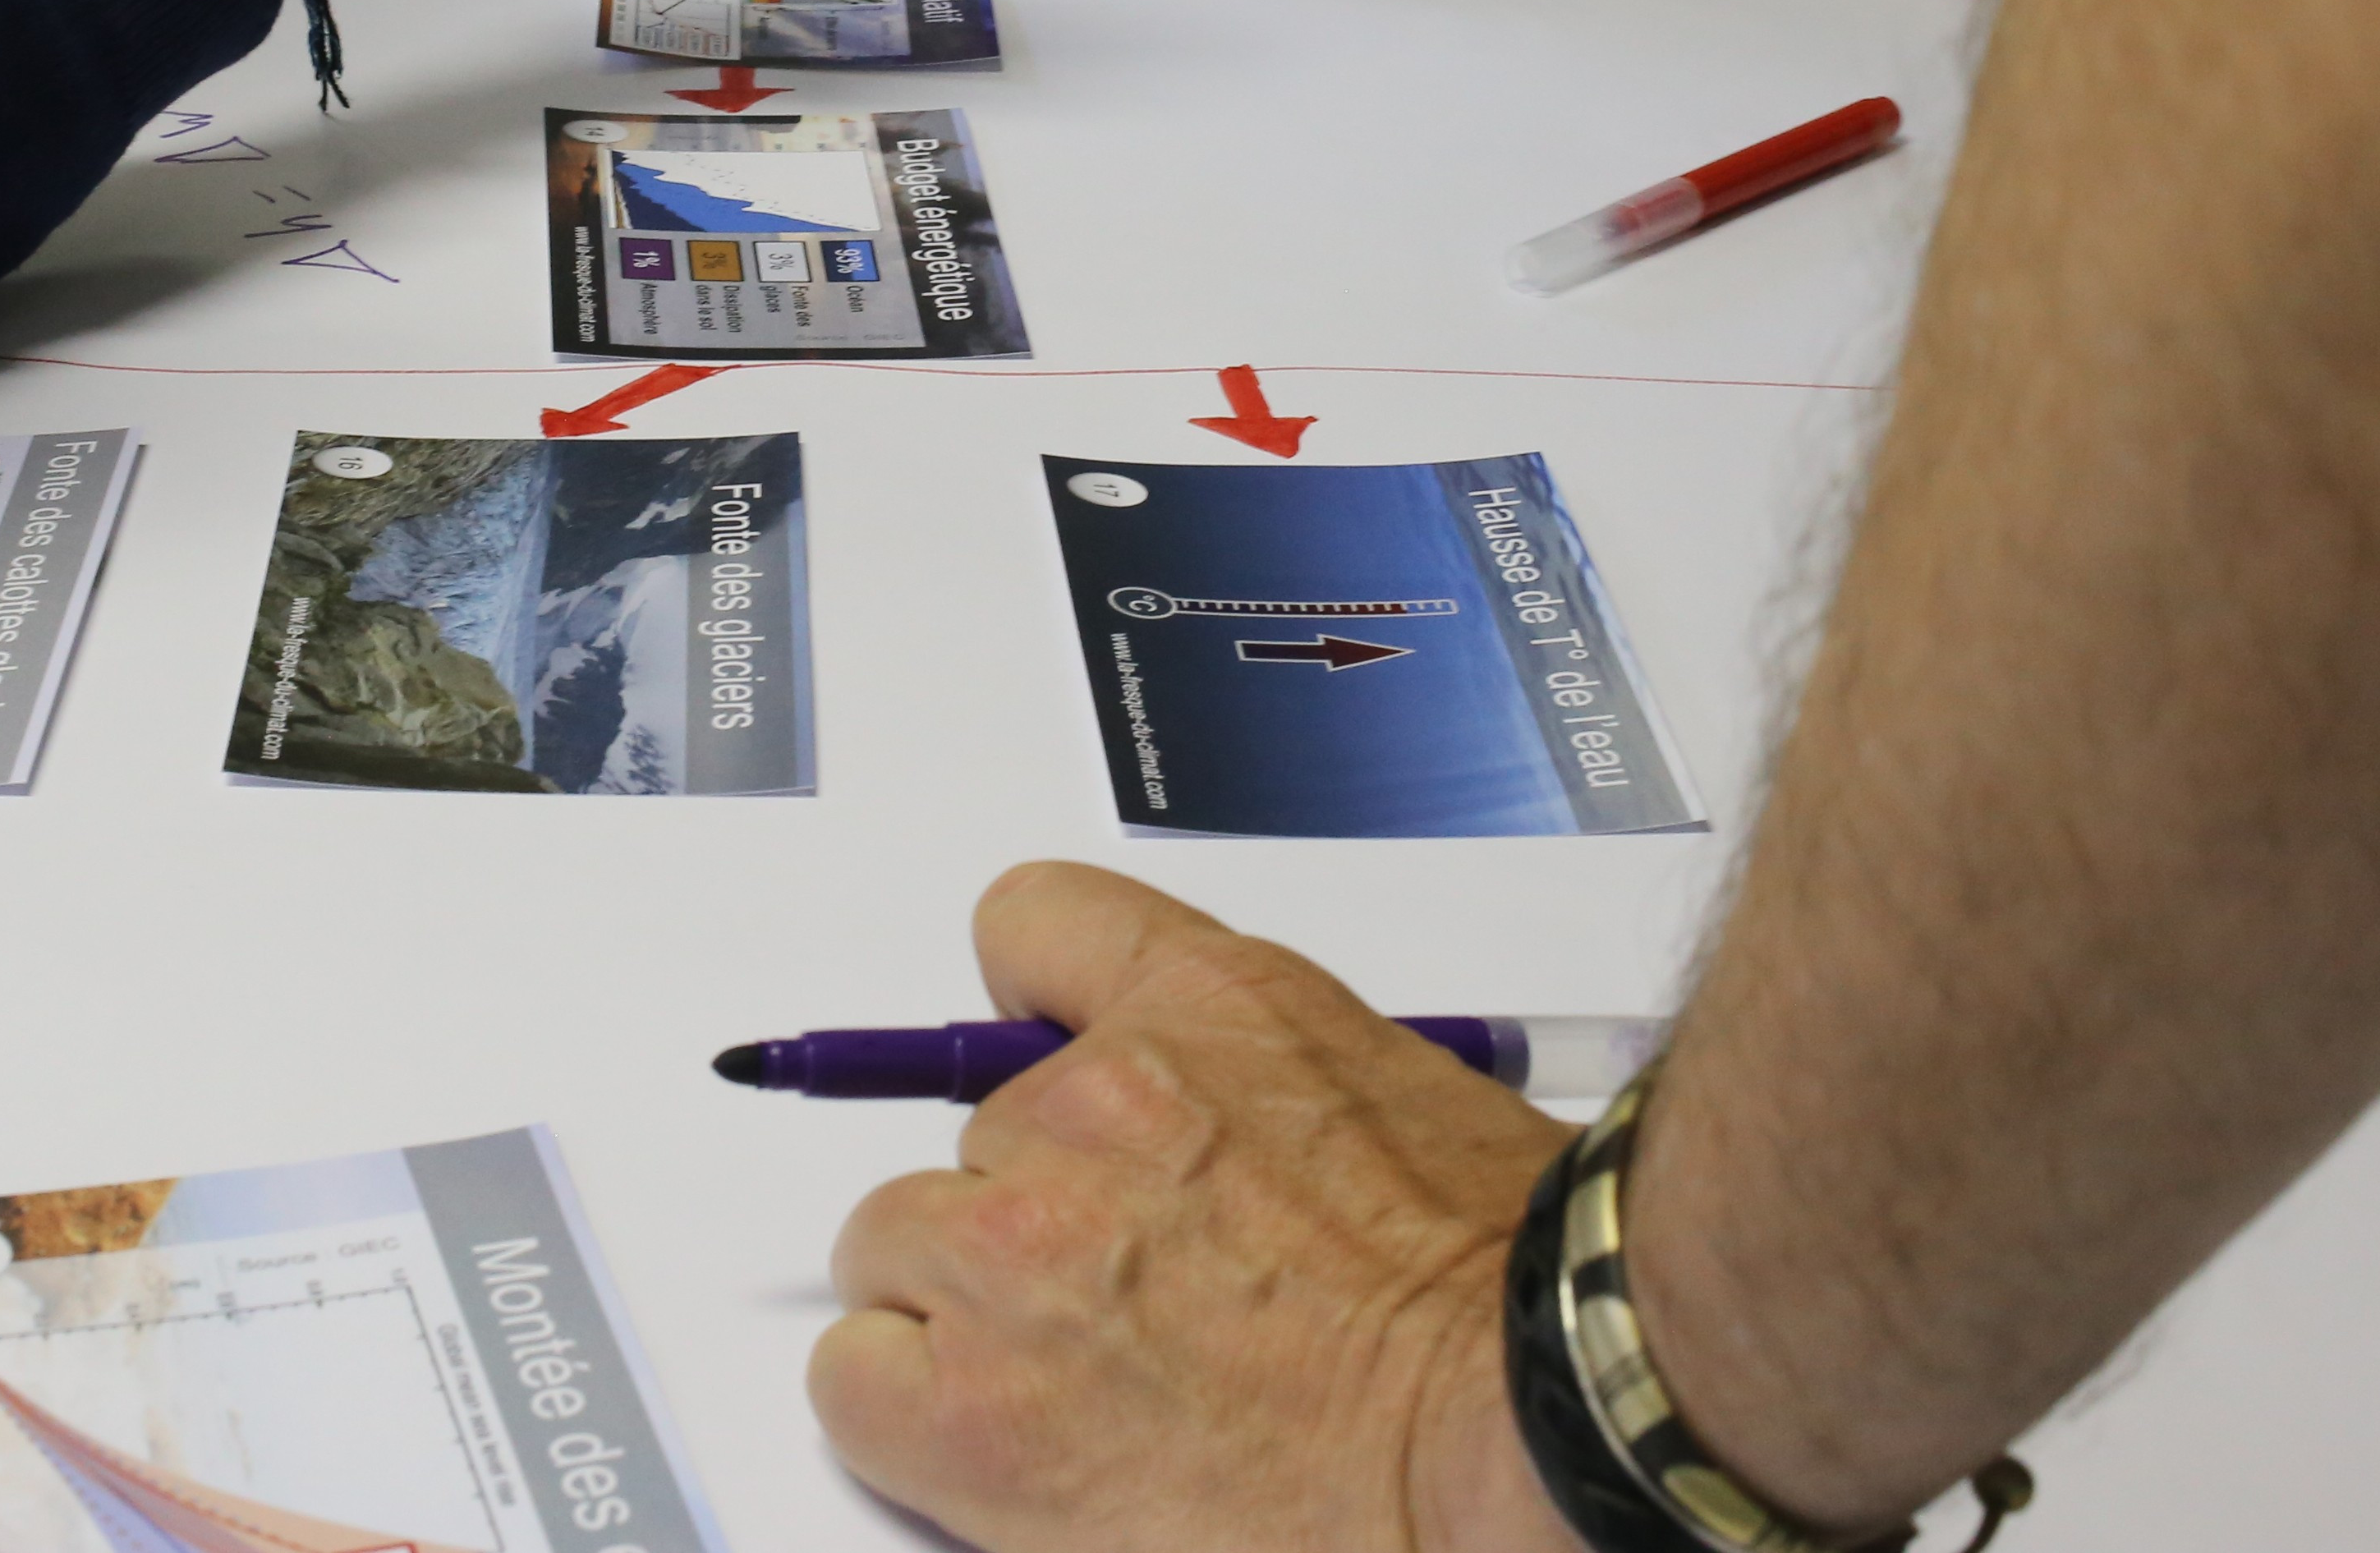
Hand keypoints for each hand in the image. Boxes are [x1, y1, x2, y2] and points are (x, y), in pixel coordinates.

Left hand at [814, 864, 1576, 1552]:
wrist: (1526, 1433)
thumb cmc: (1508, 1301)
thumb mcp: (1406, 1103)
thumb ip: (1276, 1092)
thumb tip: (1237, 1142)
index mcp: (1211, 1006)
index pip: (1034, 926)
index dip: (1027, 1011)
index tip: (1039, 1064)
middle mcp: (1092, 1102)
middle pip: (966, 1137)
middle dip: (1029, 1219)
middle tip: (1132, 1307)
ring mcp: (1017, 1248)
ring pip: (894, 1252)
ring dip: (965, 1319)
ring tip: (1088, 1393)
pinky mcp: (974, 1403)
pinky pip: (853, 1382)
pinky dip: (908, 1421)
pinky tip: (1012, 1453)